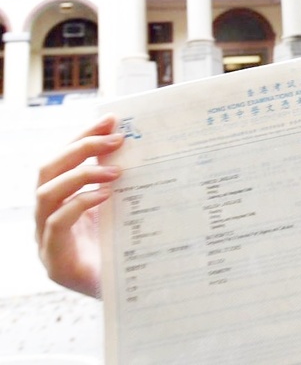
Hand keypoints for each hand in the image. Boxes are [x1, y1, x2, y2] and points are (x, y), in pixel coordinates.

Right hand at [35, 114, 123, 297]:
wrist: (133, 296)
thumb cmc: (129, 248)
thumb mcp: (125, 208)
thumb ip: (123, 180)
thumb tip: (140, 141)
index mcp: (62, 200)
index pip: (61, 160)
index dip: (82, 136)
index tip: (111, 119)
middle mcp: (48, 218)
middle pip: (47, 171)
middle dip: (79, 148)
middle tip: (116, 138)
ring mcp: (47, 241)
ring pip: (45, 195)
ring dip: (80, 174)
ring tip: (116, 170)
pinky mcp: (55, 262)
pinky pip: (56, 225)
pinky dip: (79, 204)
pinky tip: (106, 195)